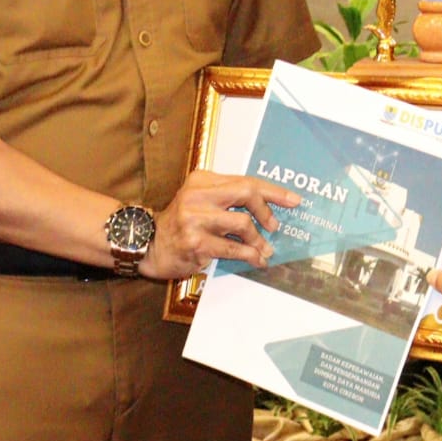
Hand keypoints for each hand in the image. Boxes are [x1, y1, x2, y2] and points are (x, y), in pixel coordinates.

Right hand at [138, 170, 300, 280]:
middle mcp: (198, 196)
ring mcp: (195, 219)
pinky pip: (232, 249)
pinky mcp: (195, 243)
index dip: (273, 191)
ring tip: (265, 250)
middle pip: (246, 194)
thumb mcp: (200, 200)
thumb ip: (228, 198)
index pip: (246, 180)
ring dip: (259, 240)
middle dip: (267, 211)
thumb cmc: (180, 222)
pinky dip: (248, 256)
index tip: (293, 200)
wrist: (148, 244)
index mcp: (203, 180)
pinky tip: (254, 260)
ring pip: (242, 224)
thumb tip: (267, 207)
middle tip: (275, 226)